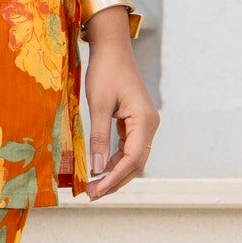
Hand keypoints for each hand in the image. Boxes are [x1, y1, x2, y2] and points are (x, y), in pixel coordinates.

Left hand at [82, 22, 158, 198]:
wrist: (111, 48)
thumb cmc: (104, 72)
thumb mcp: (98, 105)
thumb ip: (99, 137)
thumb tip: (97, 168)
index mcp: (144, 121)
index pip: (132, 159)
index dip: (113, 178)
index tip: (95, 191)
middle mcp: (150, 125)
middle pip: (136, 163)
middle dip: (115, 181)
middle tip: (92, 194)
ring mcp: (144, 123)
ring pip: (133, 157)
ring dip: (115, 172)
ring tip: (94, 186)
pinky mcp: (136, 121)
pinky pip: (129, 147)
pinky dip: (116, 160)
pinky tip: (101, 168)